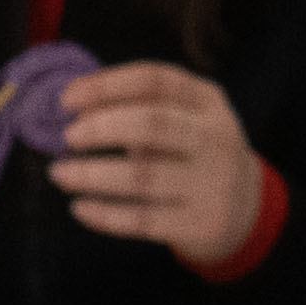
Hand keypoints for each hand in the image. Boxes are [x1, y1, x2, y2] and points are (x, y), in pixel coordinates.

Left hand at [48, 64, 272, 267]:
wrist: (245, 209)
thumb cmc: (193, 154)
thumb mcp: (183, 119)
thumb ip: (138, 108)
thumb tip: (75, 109)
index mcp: (207, 101)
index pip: (155, 81)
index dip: (106, 86)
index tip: (67, 99)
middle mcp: (215, 138)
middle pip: (154, 124)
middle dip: (102, 127)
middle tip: (68, 136)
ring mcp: (211, 183)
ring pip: (143, 177)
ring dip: (92, 175)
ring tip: (60, 174)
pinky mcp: (200, 224)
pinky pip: (142, 220)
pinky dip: (105, 215)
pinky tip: (80, 207)